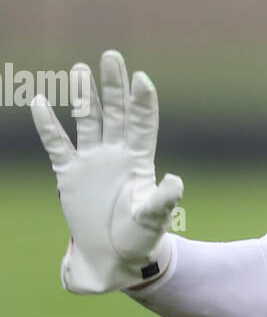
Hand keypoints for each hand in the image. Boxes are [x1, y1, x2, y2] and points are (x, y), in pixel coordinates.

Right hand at [31, 50, 183, 293]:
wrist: (113, 259)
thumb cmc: (140, 240)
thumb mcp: (153, 220)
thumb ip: (162, 200)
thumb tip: (176, 181)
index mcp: (139, 162)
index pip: (141, 124)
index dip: (141, 102)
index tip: (141, 78)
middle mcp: (116, 154)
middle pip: (115, 112)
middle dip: (113, 86)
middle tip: (111, 56)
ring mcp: (92, 162)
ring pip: (87, 121)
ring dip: (84, 97)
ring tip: (80, 70)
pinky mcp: (70, 174)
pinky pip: (57, 144)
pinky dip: (48, 125)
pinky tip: (40, 102)